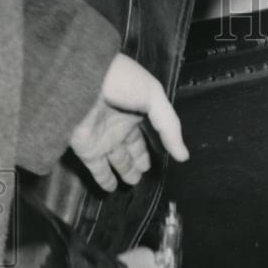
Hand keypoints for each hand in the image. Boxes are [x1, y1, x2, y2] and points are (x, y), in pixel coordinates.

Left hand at [70, 53, 189, 191]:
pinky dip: (104, 179)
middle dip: (137, 159)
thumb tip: (183, 157)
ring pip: (116, 160)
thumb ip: (170, 128)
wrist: (84, 78)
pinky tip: (111, 189)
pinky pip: (97, 168)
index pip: (146, 133)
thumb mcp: (155, 98)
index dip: (154, 144)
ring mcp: (102, 137)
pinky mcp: (86, 148)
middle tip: (145, 173)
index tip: (163, 157)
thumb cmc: (122, 82)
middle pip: (130, 148)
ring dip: (124, 171)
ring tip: (132, 183)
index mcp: (136, 111)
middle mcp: (118, 125)